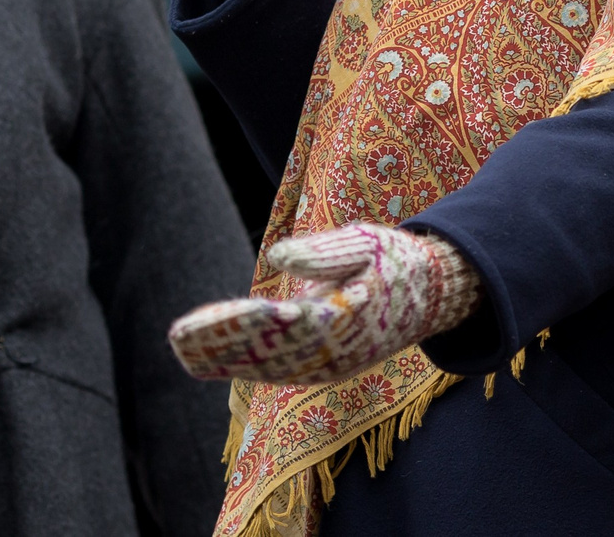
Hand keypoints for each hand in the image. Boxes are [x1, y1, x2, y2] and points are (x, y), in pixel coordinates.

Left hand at [167, 224, 478, 384]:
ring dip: (227, 360)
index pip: (280, 326)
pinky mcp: (326, 368)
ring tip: (185, 347)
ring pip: (270, 368)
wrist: (435, 296)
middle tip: (178, 338)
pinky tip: (214, 357)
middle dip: (221, 346)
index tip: (202, 322)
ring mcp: (331, 366)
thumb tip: (277, 255)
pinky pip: (280, 370)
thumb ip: (323, 251)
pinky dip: (246, 365)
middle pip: (268, 354)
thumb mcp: (367, 242)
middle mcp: (335, 353)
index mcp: (346, 319)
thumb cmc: (397, 260)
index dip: (238, 325)